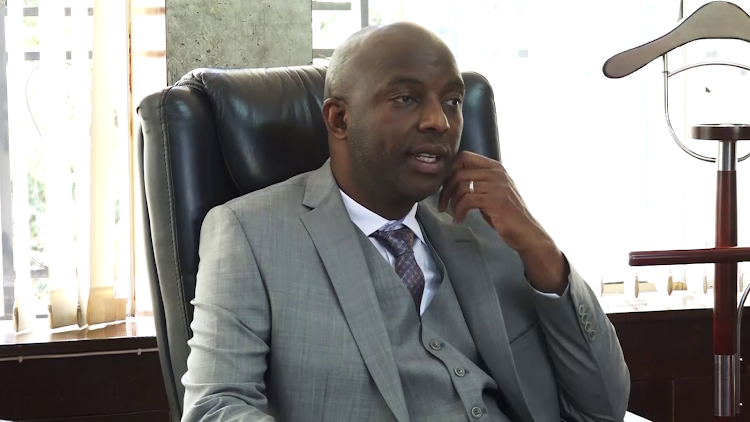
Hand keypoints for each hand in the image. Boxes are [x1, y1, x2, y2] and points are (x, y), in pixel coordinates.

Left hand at [438, 151, 567, 293]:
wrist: (526, 231)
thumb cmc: (506, 214)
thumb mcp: (493, 191)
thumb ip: (478, 181)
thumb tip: (451, 179)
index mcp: (495, 167)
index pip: (464, 156)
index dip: (450, 170)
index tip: (445, 186)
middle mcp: (496, 173)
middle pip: (459, 172)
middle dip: (446, 190)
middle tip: (442, 204)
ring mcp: (497, 186)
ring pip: (461, 186)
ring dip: (452, 202)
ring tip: (453, 213)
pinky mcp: (495, 200)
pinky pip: (466, 200)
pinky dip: (459, 211)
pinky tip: (459, 219)